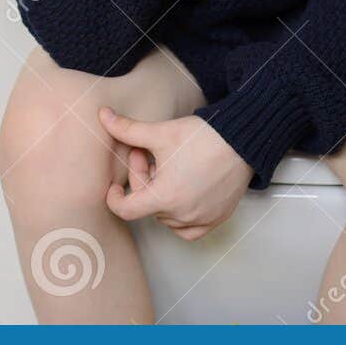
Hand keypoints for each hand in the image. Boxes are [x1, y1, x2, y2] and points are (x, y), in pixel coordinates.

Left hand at [98, 105, 252, 239]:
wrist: (242, 140)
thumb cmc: (204, 138)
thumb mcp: (160, 133)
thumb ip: (127, 129)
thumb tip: (103, 115)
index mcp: (165, 197)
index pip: (126, 210)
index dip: (114, 198)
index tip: (114, 187)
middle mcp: (183, 214)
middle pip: (148, 206)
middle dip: (141, 179)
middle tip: (146, 154)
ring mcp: (202, 218)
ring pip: (166, 217)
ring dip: (160, 196)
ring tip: (166, 168)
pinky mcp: (217, 217)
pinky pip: (190, 229)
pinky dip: (179, 216)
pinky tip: (180, 191)